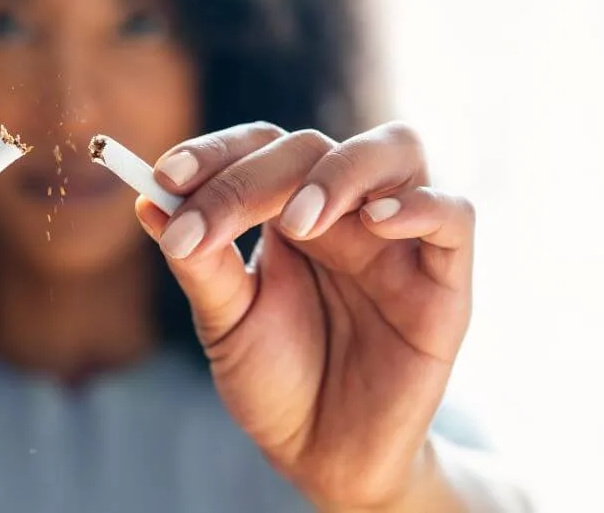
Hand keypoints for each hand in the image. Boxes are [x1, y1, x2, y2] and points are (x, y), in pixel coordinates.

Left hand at [136, 122, 472, 507]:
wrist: (322, 456)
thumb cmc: (275, 381)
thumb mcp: (226, 323)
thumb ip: (199, 264)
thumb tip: (148, 202)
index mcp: (288, 211)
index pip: (259, 147)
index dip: (215, 153)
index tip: (166, 177)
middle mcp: (344, 211)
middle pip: (311, 147)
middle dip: (252, 178)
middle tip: (209, 225)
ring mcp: (397, 239)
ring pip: (396, 150)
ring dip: (341, 171)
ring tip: (298, 220)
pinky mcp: (444, 282)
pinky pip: (455, 216)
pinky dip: (420, 205)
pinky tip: (374, 222)